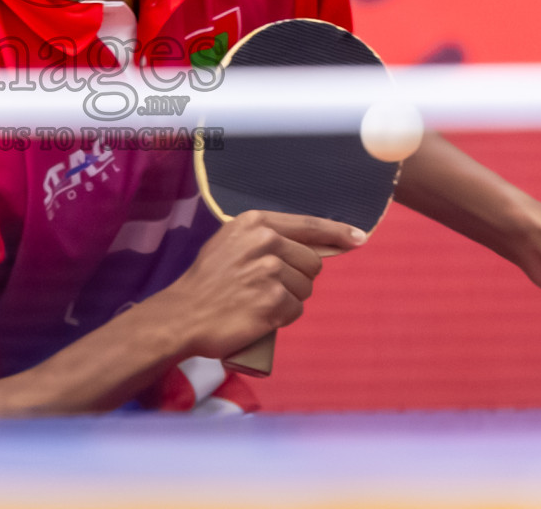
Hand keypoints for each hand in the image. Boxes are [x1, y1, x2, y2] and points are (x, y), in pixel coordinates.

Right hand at [151, 210, 365, 359]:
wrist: (183, 315)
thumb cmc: (206, 282)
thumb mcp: (230, 243)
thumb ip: (264, 238)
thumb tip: (309, 246)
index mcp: (255, 222)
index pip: (308, 225)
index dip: (337, 233)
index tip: (358, 238)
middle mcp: (265, 241)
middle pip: (312, 262)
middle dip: (298, 278)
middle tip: (266, 288)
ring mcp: (270, 271)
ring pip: (306, 288)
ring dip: (289, 299)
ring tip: (257, 301)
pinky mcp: (273, 301)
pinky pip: (296, 310)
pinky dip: (282, 317)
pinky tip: (259, 316)